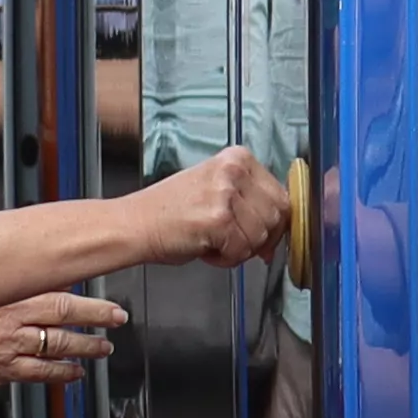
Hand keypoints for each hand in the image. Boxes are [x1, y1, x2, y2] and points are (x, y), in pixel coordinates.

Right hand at [0, 290, 122, 393]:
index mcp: (6, 295)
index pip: (56, 292)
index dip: (84, 296)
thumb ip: (1, 281)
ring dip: (84, 347)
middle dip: (95, 318)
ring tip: (103, 347)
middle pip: (64, 316)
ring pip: (56, 346)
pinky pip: (40, 373)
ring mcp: (10, 348)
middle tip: (118, 318)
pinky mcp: (4, 370)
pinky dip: (61, 373)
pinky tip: (75, 374)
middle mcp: (12, 321)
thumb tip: (27, 268)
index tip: (104, 295)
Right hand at [157, 146, 282, 267]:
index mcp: (237, 158)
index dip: (273, 224)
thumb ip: (251, 203)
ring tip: (213, 240)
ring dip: (240, 249)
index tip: (258, 233)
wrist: (136, 224)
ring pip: (261, 237)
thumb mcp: (217, 192)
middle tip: (230, 239)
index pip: (281, 196)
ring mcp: (226, 194)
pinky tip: (205, 247)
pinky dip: (225, 260)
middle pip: (276, 217)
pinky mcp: (218, 220)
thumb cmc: (171, 212)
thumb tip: (280, 232)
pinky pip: (241, 252)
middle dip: (258, 238)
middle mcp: (233, 171)